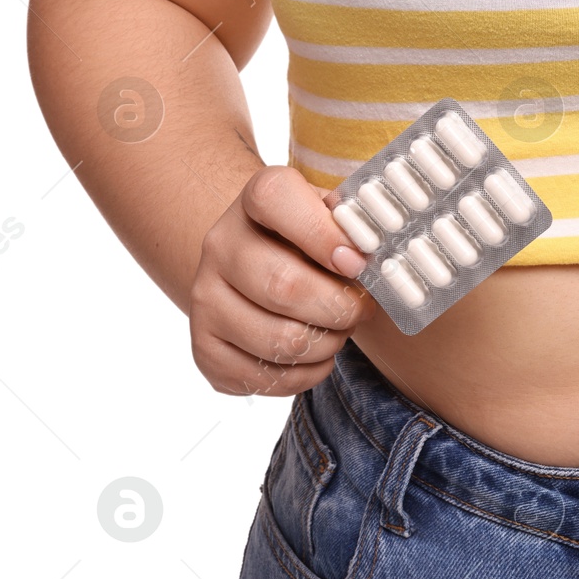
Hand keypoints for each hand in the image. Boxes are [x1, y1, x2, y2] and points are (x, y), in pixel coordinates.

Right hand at [190, 166, 373, 395]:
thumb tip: (373, 249)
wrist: (264, 267)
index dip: (323, 235)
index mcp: (256, 200)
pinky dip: (306, 375)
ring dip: (327, 344)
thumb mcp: (337, 218)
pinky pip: (264, 378)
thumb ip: (355, 227)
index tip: (357, 262)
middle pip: (284, 287)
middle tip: (359, 310)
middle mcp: (220, 245)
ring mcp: (205, 298)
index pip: (276, 199)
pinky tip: (313, 353)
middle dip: (340, 308)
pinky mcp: (205, 347)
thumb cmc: (315, 245)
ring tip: (337, 331)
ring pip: (280, 341)